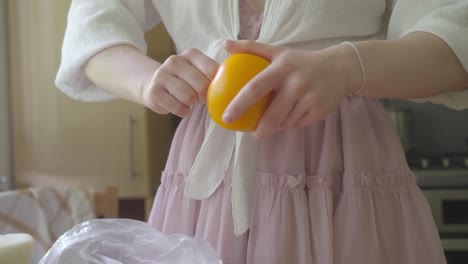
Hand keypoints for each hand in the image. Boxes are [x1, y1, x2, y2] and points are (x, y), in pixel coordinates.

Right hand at [142, 49, 218, 116]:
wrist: (153, 84)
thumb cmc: (185, 80)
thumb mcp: (198, 71)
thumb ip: (213, 73)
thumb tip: (234, 85)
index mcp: (191, 54)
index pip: (212, 70)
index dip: (216, 85)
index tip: (213, 90)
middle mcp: (175, 61)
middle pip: (201, 85)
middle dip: (204, 97)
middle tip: (201, 99)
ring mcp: (162, 75)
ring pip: (189, 97)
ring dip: (192, 104)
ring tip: (190, 102)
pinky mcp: (154, 92)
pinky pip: (178, 107)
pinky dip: (184, 112)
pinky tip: (182, 108)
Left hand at [222, 40, 360, 137]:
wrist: (340, 68)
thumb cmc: (301, 61)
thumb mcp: (278, 52)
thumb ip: (252, 49)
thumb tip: (226, 44)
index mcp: (282, 68)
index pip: (255, 88)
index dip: (239, 105)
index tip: (227, 117)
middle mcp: (297, 84)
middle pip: (272, 115)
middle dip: (260, 128)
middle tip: (254, 132)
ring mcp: (310, 99)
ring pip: (285, 123)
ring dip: (275, 127)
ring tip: (272, 124)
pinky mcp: (320, 111)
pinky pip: (297, 125)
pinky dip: (290, 125)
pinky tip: (289, 119)